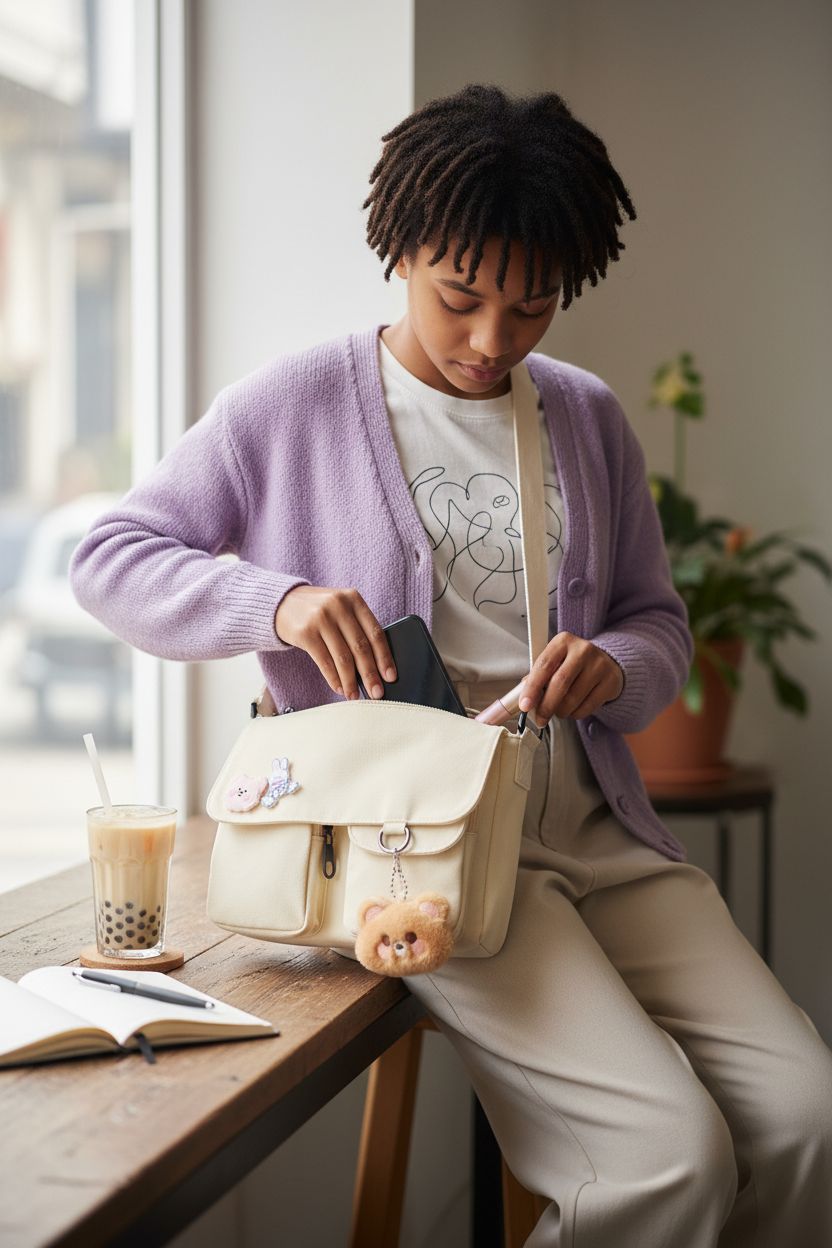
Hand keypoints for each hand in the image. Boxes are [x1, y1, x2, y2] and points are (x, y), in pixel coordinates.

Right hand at [274, 585, 396, 699]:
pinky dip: (334, 678)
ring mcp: (321, 618)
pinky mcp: (305, 632)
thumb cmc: (318, 611)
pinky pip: (324, 661)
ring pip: (343, 657)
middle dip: (370, 674)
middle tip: (377, 693)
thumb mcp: (340, 609)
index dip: (385, 657)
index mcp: (353, 599)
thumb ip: (356, 628)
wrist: (282, 602)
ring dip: (351, 681)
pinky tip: (339, 688)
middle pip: (360, 647)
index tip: (391, 676)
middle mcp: (338, 606)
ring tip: (355, 696)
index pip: (375, 632)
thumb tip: (375, 666)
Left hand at [518, 632, 624, 724]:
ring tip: (558, 710)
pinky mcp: (611, 681)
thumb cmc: (573, 664)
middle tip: (540, 718)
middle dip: (546, 705)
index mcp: (563, 641)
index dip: (532, 688)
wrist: (607, 663)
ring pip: (573, 698)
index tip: (525, 705)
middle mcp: (583, 650)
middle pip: (560, 682)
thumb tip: (522, 696)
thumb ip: (538, 676)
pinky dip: (575, 714)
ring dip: (561, 711)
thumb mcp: (555, 662)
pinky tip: (573, 709)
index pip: (544, 665)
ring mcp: (599, 665)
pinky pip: (587, 707)